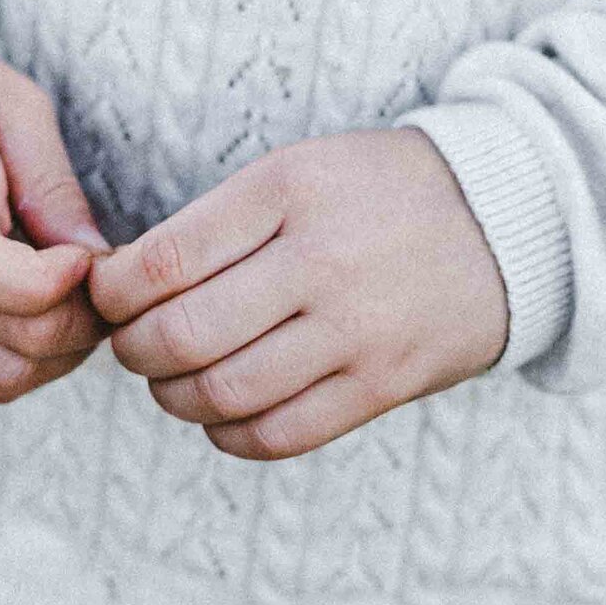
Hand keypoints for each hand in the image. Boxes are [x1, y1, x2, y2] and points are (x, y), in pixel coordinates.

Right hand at [0, 33, 107, 405]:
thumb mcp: (10, 99)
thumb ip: (51, 179)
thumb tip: (94, 256)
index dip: (45, 280)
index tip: (83, 251)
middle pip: (8, 340)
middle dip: (82, 319)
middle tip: (105, 269)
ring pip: (2, 376)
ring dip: (63, 350)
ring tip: (82, 290)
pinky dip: (31, 358)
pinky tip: (50, 306)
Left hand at [90, 129, 507, 463]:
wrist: (500, 221)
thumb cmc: (375, 193)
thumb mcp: (298, 169)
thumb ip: (217, 223)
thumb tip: (124, 286)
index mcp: (287, 191)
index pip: (163, 261)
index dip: (112, 292)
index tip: (105, 296)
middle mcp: (318, 261)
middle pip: (182, 335)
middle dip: (132, 350)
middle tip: (130, 343)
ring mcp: (353, 331)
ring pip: (221, 394)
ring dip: (173, 397)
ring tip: (170, 379)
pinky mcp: (380, 386)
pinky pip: (277, 435)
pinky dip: (228, 435)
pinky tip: (221, 413)